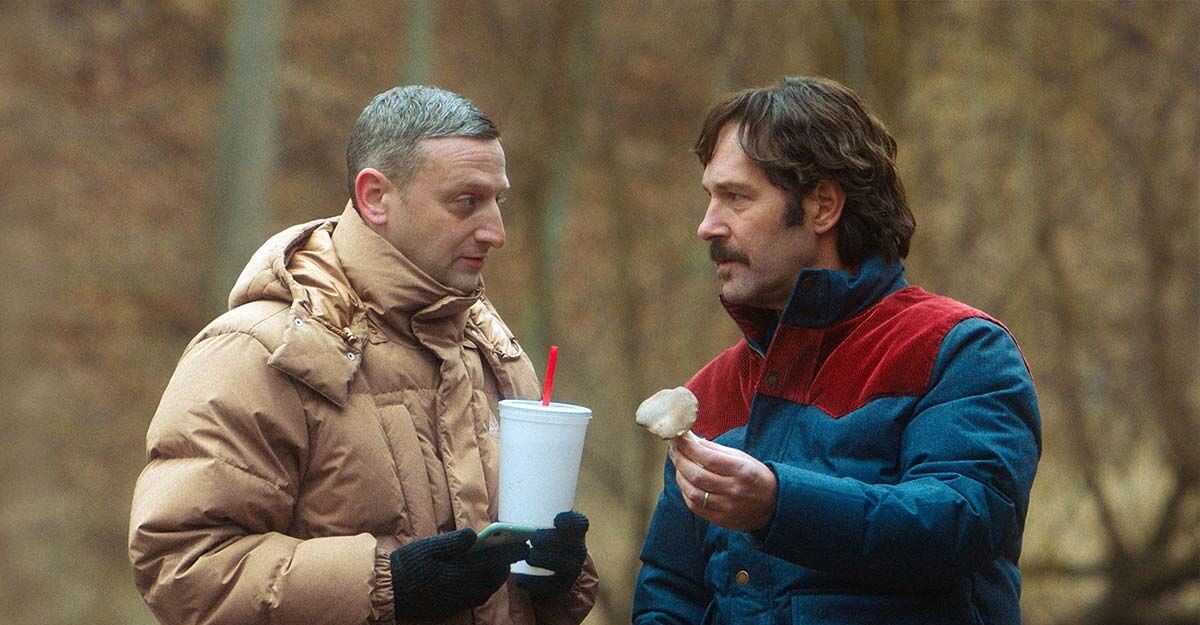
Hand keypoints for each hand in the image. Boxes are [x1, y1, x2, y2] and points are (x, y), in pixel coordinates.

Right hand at [390, 527, 528, 620]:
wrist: (388, 591)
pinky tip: (479, 580)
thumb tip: (476, 535)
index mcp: (458, 573)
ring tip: (498, 565)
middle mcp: (462, 591)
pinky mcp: (449, 609)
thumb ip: (454, 542)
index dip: (510, 553)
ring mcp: (456, 602)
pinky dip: (483, 588)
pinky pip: (474, 599)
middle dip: (505, 566)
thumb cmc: (407, 565)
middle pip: (493, 579)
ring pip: (486, 592)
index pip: (492, 562)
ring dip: (495, 578)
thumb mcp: (429, 547)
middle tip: (513, 553)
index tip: (525, 544)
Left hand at [515, 511, 588, 602]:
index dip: (571, 521)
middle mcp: (578, 549)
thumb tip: (499, 519)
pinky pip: (551, 586)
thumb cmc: (541, 538)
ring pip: (562, 564)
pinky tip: (520, 580)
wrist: (550, 568)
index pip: (580, 523)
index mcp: (575, 531)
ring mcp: (572, 569)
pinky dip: (534, 583)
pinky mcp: (563, 585)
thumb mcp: (542, 526)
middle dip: (551, 540)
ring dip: (544, 559)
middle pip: (570, 543)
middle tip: (534, 539)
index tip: (555, 520)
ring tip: (529, 557)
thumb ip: (529, 519)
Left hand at [670, 433, 776, 530]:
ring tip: (678, 465)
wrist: (774, 505)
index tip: (678, 439)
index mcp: (741, 471)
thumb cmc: (755, 476)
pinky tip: (685, 483)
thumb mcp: (742, 458)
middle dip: (680, 460)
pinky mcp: (721, 520)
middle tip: (673, 450)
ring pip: (693, 492)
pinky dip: (686, 493)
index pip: (708, 458)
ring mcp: (727, 507)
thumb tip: (692, 440)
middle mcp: (734, 490)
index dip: (689, 447)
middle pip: (697, 475)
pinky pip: (695, 507)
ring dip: (680, 477)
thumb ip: (717, 450)